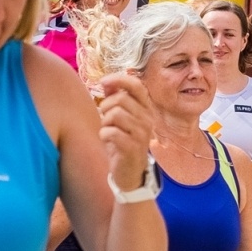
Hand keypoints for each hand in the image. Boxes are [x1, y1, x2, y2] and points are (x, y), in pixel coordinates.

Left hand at [96, 72, 155, 189]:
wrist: (130, 171)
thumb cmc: (123, 141)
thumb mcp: (120, 117)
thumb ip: (115, 98)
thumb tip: (107, 82)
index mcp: (146, 109)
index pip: (137, 85)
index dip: (119, 79)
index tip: (103, 82)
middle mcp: (148, 119)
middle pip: (120, 99)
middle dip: (106, 107)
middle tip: (106, 119)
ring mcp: (142, 134)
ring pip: (115, 114)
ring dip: (105, 122)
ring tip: (108, 130)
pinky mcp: (133, 148)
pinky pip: (111, 132)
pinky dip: (104, 135)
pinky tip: (107, 140)